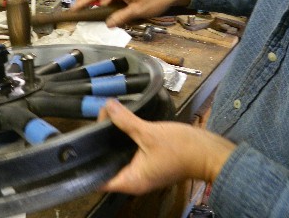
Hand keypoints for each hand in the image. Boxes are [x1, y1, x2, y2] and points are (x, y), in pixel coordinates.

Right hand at [72, 0, 193, 26]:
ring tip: (123, 20)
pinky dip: (122, 7)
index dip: (83, 2)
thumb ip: (121, 18)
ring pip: (114, 0)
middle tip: (99, 22)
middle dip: (101, 10)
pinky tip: (130, 15)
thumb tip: (108, 24)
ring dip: (115, 11)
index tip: (72, 9)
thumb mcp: (137, 12)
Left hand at [99, 100, 235, 194]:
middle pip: (107, 165)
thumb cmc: (184, 150)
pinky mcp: (150, 161)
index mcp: (131, 181)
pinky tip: (121, 124)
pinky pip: (131, 151)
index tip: (78, 148)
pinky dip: (125, 139)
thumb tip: (108, 107)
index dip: (86, 165)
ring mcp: (143, 171)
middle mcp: (135, 180)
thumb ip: (126, 121)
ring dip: (112, 140)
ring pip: (119, 156)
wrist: (209, 152)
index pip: (98, 180)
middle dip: (99, 146)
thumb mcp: (149, 132)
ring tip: (104, 121)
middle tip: (93, 125)